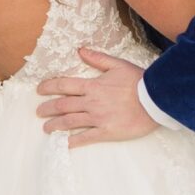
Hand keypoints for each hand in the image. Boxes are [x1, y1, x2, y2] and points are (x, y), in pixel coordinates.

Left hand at [36, 48, 157, 146]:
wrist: (155, 101)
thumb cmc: (138, 82)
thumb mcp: (118, 65)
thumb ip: (97, 59)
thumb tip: (80, 51)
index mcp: (93, 85)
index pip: (64, 85)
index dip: (49, 87)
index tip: (39, 90)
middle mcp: (91, 102)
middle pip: (62, 105)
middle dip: (47, 108)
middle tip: (39, 111)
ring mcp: (97, 118)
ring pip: (69, 122)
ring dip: (55, 125)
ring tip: (46, 128)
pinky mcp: (106, 132)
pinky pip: (84, 138)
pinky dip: (71, 141)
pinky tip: (62, 143)